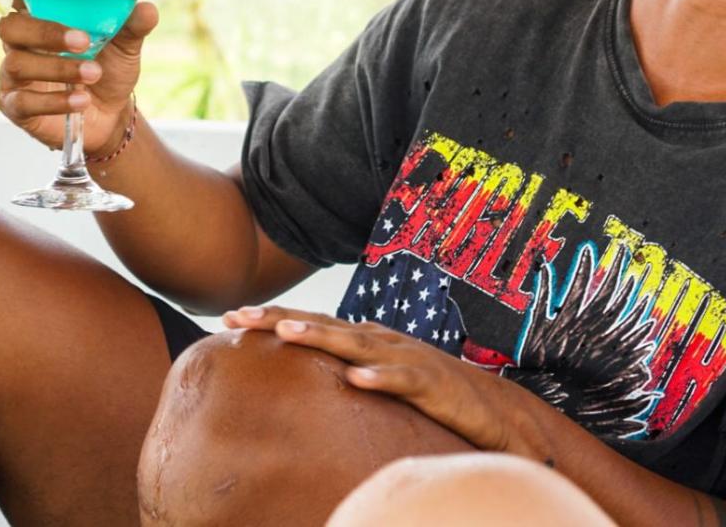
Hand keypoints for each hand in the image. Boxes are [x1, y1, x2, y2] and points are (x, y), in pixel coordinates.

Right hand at [0, 0, 158, 151]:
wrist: (112, 114)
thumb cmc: (108, 69)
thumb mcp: (125, 46)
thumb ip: (132, 26)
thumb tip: (147, 10)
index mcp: (40, 17)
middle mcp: (20, 43)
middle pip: (10, 27)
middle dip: (46, 32)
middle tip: (84, 41)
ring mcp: (13, 76)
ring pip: (17, 64)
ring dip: (58, 69)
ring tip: (94, 74)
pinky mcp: (16, 107)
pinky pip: (23, 102)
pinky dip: (54, 101)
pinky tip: (81, 101)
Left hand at [222, 305, 549, 460]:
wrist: (494, 409)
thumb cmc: (433, 393)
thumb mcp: (382, 379)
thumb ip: (348, 369)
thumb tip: (304, 376)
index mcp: (369, 340)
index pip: (314, 324)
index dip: (274, 319)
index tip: (231, 318)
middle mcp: (384, 341)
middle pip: (326, 326)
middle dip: (281, 319)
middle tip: (239, 317)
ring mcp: (409, 359)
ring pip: (359, 345)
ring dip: (323, 337)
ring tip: (288, 333)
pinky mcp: (433, 385)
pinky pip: (404, 381)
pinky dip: (380, 376)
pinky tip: (356, 378)